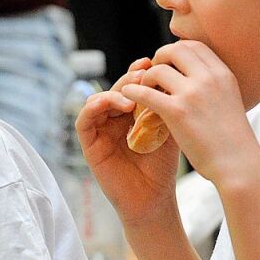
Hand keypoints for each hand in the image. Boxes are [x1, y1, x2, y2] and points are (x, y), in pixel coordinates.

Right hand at [77, 58, 179, 225]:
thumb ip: (167, 105)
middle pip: (117, 88)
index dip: (142, 71)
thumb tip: (175, 75)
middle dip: (130, 78)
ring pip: (99, 100)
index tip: (154, 61)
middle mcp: (115, 118)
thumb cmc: (163, 165)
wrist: (154, 198)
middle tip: (144, 72)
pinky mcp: (89, 144)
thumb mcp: (168, 129)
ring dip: (115, 92)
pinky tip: (112, 103)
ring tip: (133, 93)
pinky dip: (95, 107)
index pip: (134, 85)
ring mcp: (101, 130)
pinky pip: (84, 120)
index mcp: (134, 113)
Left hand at [120, 40, 259, 187]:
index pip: (195, 46)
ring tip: (145, 91)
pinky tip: (130, 98)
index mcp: (224, 75)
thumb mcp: (231, 103)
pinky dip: (133, 92)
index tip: (170, 64)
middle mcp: (210, 78)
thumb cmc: (235, 141)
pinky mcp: (177, 112)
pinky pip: (145, 92)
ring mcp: (193, 93)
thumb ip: (214, 88)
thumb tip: (195, 81)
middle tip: (154, 75)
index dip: (178, 51)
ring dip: (146, 78)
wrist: (238, 164)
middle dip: (160, 59)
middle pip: (175, 50)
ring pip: (157, 70)